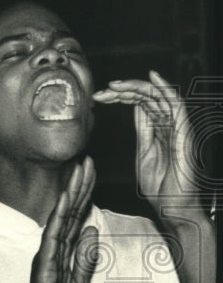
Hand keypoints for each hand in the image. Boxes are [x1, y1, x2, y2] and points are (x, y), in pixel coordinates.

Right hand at [20, 157, 99, 282]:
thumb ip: (85, 260)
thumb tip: (93, 232)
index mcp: (65, 256)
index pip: (77, 220)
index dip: (84, 197)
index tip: (89, 173)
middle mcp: (54, 252)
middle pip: (70, 214)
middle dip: (78, 186)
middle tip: (85, 159)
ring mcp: (48, 258)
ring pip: (62, 220)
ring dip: (70, 195)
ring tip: (78, 171)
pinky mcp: (44, 268)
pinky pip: (53, 238)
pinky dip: (59, 218)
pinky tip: (63, 201)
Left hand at [93, 71, 199, 212]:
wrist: (173, 205)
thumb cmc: (161, 185)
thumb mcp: (144, 152)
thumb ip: (142, 130)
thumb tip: (134, 108)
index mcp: (157, 129)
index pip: (139, 103)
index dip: (120, 96)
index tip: (98, 96)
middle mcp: (168, 124)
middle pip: (147, 97)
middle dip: (123, 91)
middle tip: (102, 92)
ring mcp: (177, 126)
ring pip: (158, 96)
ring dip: (136, 87)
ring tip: (115, 85)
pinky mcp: (184, 131)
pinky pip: (177, 104)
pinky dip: (165, 88)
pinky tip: (152, 77)